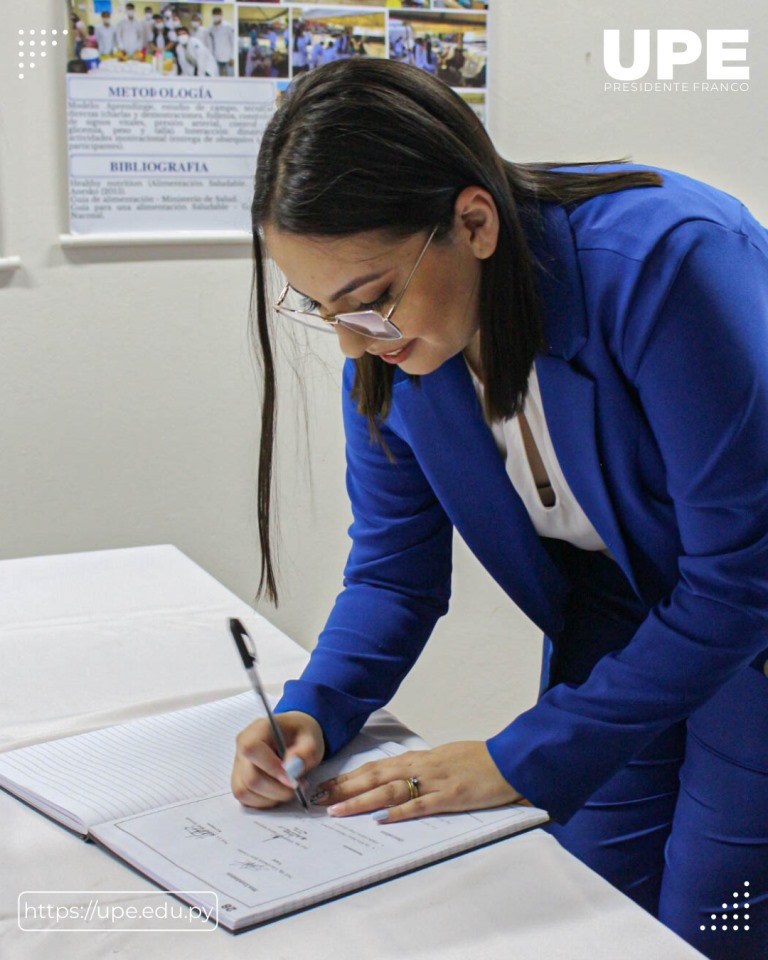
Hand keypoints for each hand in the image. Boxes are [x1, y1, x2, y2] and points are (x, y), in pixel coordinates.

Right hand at [231, 710, 323, 808]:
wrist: (296, 735)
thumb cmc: (301, 734)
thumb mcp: (311, 738)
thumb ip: (304, 751)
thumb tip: (291, 767)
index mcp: (257, 729)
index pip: (252, 749)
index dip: (270, 768)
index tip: (292, 778)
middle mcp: (242, 747)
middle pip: (250, 778)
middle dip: (278, 789)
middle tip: (298, 785)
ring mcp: (238, 765)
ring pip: (245, 792)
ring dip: (271, 798)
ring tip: (290, 788)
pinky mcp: (239, 780)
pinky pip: (245, 798)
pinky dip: (264, 802)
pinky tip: (278, 792)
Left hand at [311, 741, 528, 822]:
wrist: (507, 760)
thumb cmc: (475, 761)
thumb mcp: (441, 759)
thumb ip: (418, 768)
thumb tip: (394, 777)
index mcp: (417, 758)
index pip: (374, 767)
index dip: (347, 776)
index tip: (324, 786)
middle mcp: (420, 767)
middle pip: (374, 776)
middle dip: (344, 788)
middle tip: (318, 799)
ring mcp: (435, 781)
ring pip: (390, 790)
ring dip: (361, 800)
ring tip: (338, 810)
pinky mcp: (450, 796)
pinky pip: (421, 804)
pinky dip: (400, 812)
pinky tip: (382, 819)